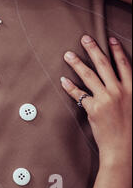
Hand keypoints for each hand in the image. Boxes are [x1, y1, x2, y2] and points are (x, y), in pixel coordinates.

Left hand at [60, 35, 131, 168]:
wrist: (125, 149)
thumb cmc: (131, 129)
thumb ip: (128, 92)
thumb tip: (120, 82)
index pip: (124, 65)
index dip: (116, 51)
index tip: (109, 40)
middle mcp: (120, 91)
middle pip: (104, 65)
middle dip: (93, 49)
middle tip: (84, 38)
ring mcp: (106, 99)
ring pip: (89, 76)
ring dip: (77, 63)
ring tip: (68, 54)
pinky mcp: (94, 109)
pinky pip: (79, 94)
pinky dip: (70, 86)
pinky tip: (63, 79)